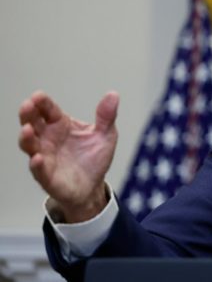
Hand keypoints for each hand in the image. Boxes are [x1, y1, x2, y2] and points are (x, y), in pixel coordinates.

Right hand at [18, 91, 118, 222]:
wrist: (93, 186)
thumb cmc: (94, 158)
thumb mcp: (105, 134)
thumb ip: (106, 116)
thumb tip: (113, 94)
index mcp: (61, 125)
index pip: (49, 110)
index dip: (43, 103)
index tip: (38, 95)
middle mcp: (48, 139)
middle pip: (33, 123)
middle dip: (28, 114)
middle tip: (27, 105)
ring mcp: (45, 157)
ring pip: (30, 145)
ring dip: (27, 137)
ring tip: (28, 129)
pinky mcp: (47, 176)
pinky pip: (39, 170)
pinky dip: (36, 164)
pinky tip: (37, 158)